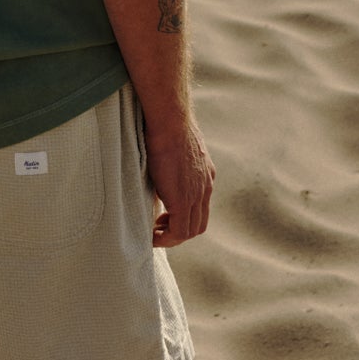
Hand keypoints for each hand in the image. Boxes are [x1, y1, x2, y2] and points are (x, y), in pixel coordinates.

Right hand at [143, 118, 214, 246]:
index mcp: (205, 174)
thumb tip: (160, 162)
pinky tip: (152, 235)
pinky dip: (167, 238)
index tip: (163, 216)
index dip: (183, 216)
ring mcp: (198, 194)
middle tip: (158, 228)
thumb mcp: (175, 145)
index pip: (200, 206)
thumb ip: (173, 160)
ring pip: (191, 230)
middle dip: (178, 231)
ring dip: (172, 236)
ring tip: (154, 233)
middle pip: (199, 223)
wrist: (170, 120)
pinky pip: (180, 231)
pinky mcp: (184, 199)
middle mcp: (205, 187)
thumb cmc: (167, 124)